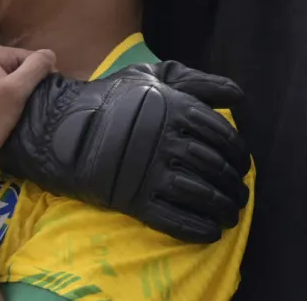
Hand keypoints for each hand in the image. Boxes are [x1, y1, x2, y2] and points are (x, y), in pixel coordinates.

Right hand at [0, 60, 250, 243]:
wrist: (64, 128)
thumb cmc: (114, 98)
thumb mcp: (153, 76)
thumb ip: (198, 82)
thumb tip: (238, 96)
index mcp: (176, 108)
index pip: (222, 134)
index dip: (238, 151)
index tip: (243, 162)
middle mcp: (168, 140)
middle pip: (216, 166)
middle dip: (235, 183)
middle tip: (241, 192)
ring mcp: (152, 171)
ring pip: (201, 194)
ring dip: (224, 207)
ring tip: (232, 213)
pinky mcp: (136, 199)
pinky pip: (175, 218)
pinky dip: (199, 228)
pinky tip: (213, 231)